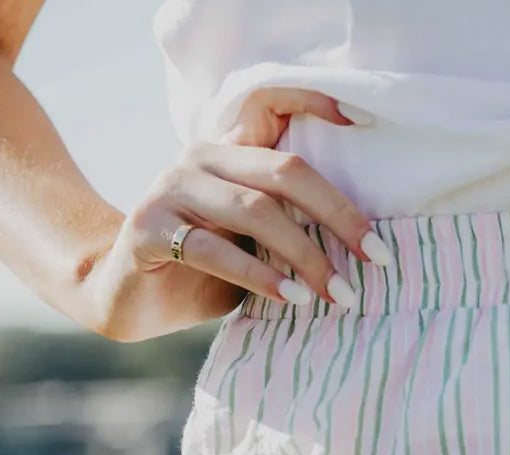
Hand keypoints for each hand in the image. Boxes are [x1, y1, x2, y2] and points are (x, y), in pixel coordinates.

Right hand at [83, 88, 390, 340]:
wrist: (131, 298)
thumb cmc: (208, 272)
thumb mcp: (258, 244)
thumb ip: (292, 227)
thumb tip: (366, 244)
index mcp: (230, 153)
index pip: (271, 104)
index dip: (315, 101)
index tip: (365, 122)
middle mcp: (201, 158)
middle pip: (286, 171)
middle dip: (341, 217)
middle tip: (378, 258)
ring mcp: (172, 189)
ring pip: (257, 212)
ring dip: (308, 257)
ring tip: (340, 294)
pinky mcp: (151, 229)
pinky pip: (217, 251)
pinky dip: (262, 277)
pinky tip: (293, 298)